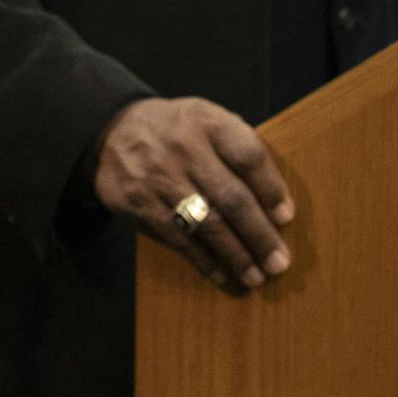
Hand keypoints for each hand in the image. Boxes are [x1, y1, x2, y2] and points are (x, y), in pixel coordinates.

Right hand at [93, 97, 294, 292]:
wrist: (112, 129)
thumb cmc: (177, 131)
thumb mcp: (207, 120)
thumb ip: (239, 149)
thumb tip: (276, 205)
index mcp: (206, 121)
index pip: (247, 155)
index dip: (271, 189)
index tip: (286, 217)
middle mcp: (182, 146)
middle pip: (231, 197)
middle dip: (259, 235)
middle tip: (279, 262)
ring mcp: (157, 175)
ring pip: (206, 223)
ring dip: (235, 255)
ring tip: (256, 276)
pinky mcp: (137, 201)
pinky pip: (176, 237)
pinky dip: (203, 260)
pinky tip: (222, 275)